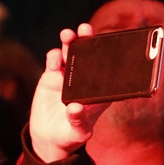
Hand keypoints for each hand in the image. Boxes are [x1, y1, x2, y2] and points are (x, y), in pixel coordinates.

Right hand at [29, 25, 110, 162]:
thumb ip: (78, 120)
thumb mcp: (78, 131)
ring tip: (69, 35)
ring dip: (71, 42)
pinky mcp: (52, 77)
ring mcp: (69, 76)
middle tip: (86, 29)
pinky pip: (54, 62)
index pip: (110, 70)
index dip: (112, 55)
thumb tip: (75, 108)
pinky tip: (55, 59)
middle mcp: (87, 80)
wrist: (50, 136)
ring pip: (72, 54)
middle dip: (89, 40)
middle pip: (91, 55)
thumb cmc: (71, 134)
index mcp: (100, 91)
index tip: (113, 43)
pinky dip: (54, 57)